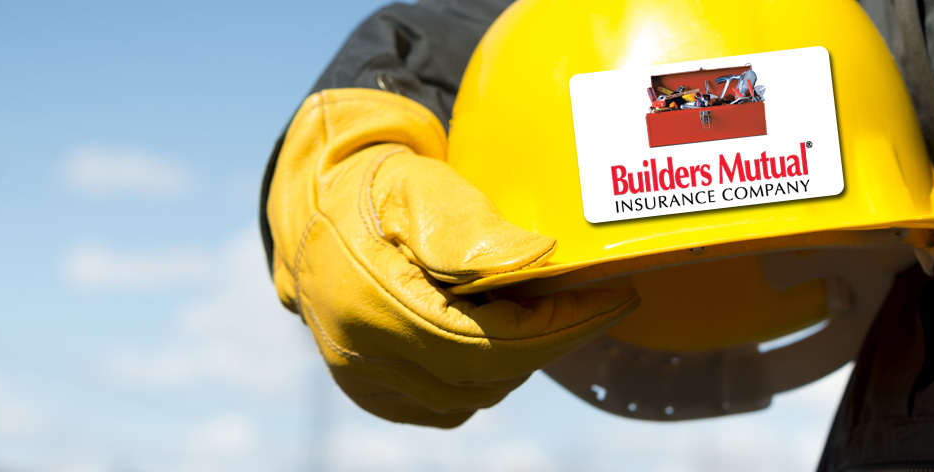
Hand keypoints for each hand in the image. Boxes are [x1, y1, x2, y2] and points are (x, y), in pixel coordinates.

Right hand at [266, 88, 638, 426]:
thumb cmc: (377, 188)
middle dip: (548, 341)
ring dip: (517, 359)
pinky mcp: (370, 392)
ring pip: (471, 396)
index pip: (488, 342)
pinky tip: (497, 334)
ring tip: (539, 310)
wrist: (319, 209)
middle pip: (485, 375)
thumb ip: (474, 230)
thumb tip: (540, 259)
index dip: (560, 328)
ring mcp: (364, 380)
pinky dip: (483, 377)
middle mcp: (362, 354)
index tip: (614, 298)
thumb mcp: (422, 188)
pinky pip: (447, 405)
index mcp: (373, 302)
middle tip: (589, 300)